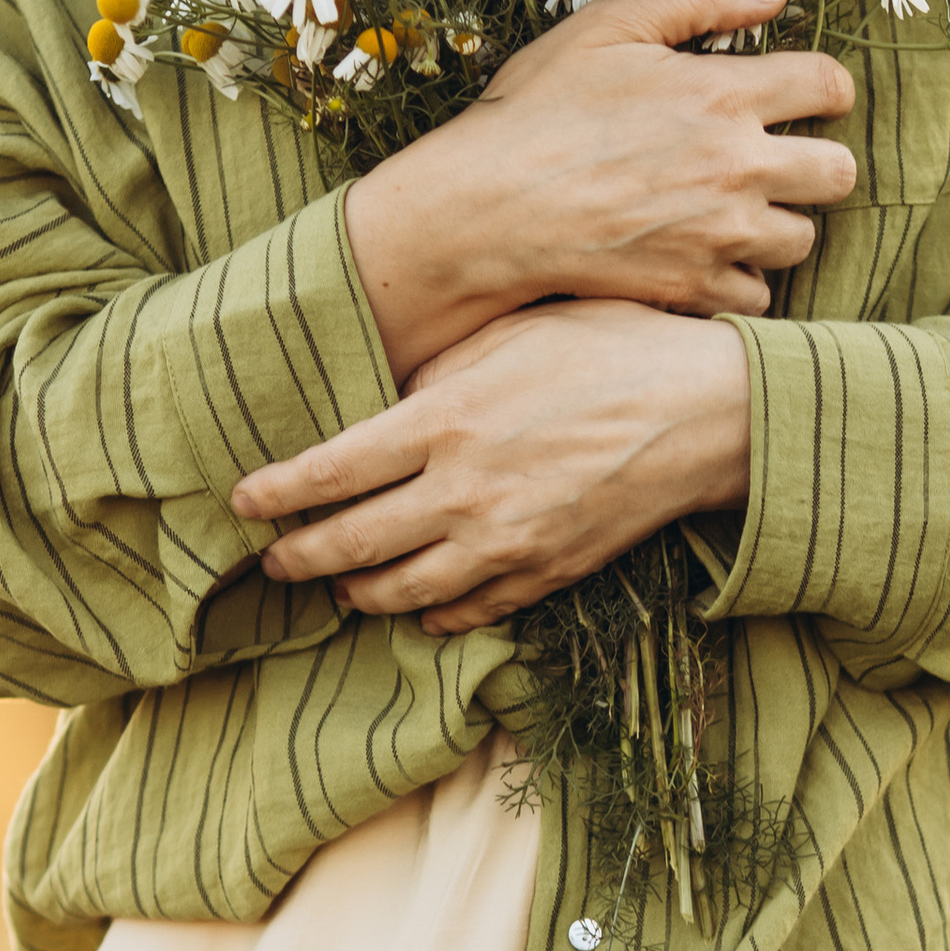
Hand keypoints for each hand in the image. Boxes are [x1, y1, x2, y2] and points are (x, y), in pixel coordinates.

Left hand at [230, 302, 750, 635]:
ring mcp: (505, 545)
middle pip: (350, 545)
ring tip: (335, 585)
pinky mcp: (544, 575)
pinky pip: (467, 613)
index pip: (328, 472)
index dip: (274, 493)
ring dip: (355, 593)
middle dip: (297, 556)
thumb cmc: (611, 349)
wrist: (708, 413)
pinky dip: (430, 615)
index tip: (241, 501)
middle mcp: (463, 494)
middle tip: (269, 559)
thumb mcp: (510, 335)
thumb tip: (383, 403)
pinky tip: (415, 605)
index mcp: (444, 422)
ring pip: (401, 594)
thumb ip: (436, 375)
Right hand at [342, 0, 855, 378]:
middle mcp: (739, 166)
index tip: (801, 97)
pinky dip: (737, 279)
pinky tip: (702, 254)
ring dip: (777, 224)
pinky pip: (756, 294)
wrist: (485, 208)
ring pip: (801, 240)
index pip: (831, 85)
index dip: (824, 89)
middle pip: (839, 173)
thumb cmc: (536, 111)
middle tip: (774, 160)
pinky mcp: (694, 287)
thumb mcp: (606, 29)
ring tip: (732, 211)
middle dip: (816, 163)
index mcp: (725, 93)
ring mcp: (720, 233)